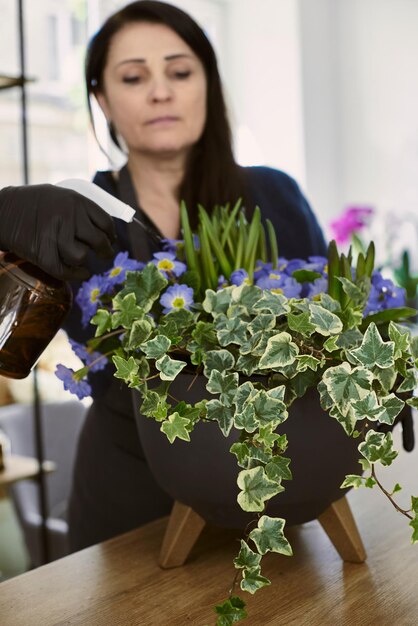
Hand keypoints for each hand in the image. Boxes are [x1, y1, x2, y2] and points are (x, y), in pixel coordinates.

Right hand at [0, 184, 116, 279]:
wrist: (3, 210)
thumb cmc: (34, 203)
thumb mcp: (60, 196)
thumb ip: (81, 210)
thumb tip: (105, 231)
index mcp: (76, 201)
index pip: (106, 222)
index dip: (110, 235)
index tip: (110, 241)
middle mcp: (68, 216)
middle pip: (99, 241)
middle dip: (105, 252)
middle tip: (105, 255)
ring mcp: (54, 234)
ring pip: (82, 256)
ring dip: (84, 261)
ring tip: (81, 259)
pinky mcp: (41, 253)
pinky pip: (66, 271)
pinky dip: (77, 275)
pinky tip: (81, 273)